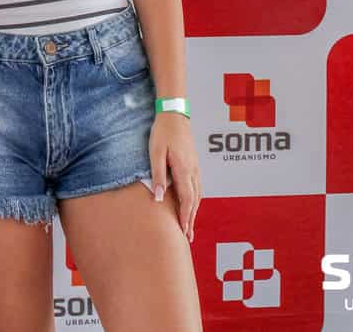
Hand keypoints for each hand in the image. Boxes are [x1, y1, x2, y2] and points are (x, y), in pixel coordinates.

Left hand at [150, 111, 200, 242]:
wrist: (174, 114)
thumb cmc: (163, 132)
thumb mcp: (155, 153)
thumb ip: (158, 175)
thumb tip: (159, 198)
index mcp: (183, 169)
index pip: (186, 200)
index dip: (185, 217)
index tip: (183, 232)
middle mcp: (193, 170)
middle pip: (194, 201)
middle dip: (191, 220)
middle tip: (188, 237)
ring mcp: (195, 167)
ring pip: (197, 194)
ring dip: (194, 211)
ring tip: (189, 226)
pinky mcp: (193, 163)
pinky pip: (197, 186)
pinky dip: (195, 200)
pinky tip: (192, 204)